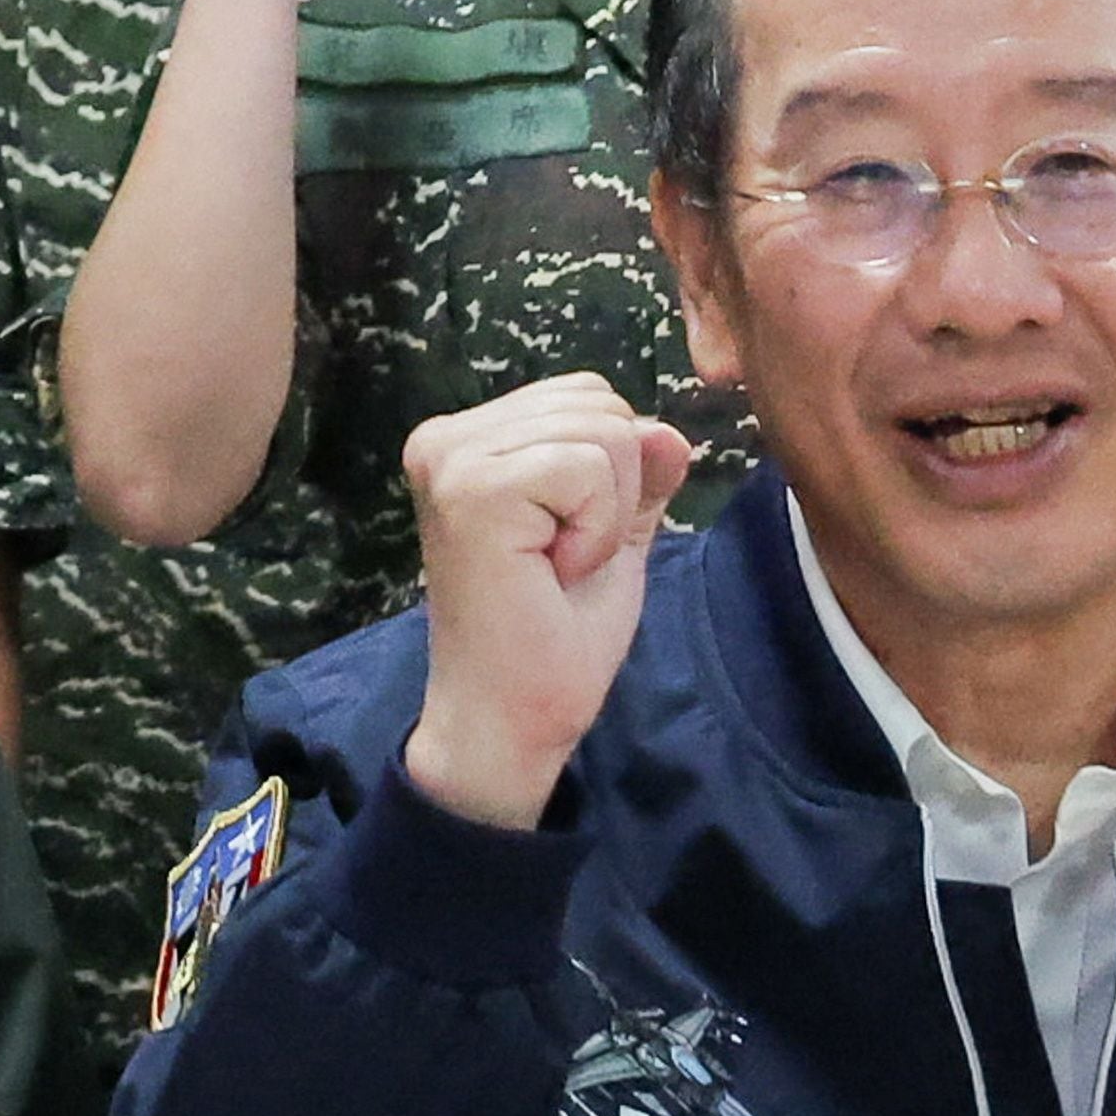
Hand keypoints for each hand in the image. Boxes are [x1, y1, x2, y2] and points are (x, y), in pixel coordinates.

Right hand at [401, 374, 692, 830]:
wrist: (509, 718)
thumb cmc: (551, 636)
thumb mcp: (610, 536)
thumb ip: (638, 477)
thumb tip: (668, 429)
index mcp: (469, 440)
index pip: (588, 397)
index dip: (613, 473)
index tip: (566, 543)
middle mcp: (446, 437)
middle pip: (601, 404)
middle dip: (616, 488)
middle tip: (563, 558)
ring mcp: (451, 458)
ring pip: (604, 429)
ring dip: (607, 513)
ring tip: (557, 565)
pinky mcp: (472, 488)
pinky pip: (590, 466)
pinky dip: (599, 528)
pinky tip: (555, 571)